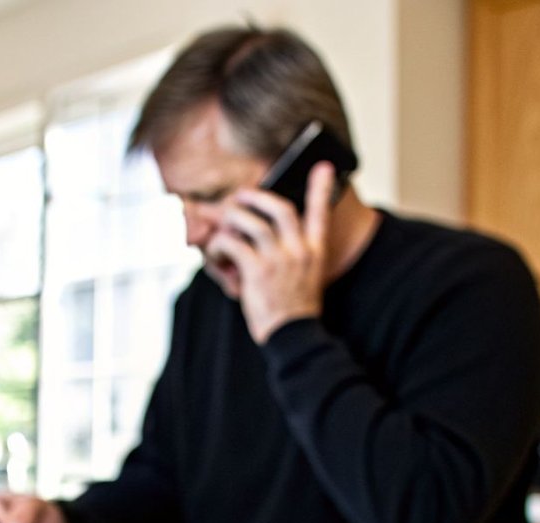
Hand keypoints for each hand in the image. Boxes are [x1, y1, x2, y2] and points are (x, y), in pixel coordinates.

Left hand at [205, 161, 335, 343]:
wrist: (293, 337)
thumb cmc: (293, 309)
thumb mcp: (306, 278)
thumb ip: (293, 255)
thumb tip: (262, 234)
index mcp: (315, 252)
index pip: (321, 213)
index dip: (322, 189)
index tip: (324, 167)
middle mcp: (299, 252)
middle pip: (280, 208)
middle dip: (257, 196)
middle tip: (241, 196)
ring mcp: (279, 261)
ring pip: (251, 223)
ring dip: (231, 220)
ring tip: (222, 226)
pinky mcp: (258, 272)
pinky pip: (232, 244)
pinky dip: (218, 245)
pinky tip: (215, 255)